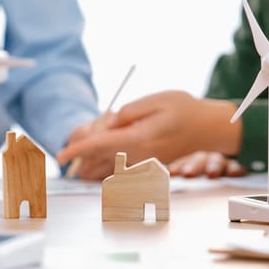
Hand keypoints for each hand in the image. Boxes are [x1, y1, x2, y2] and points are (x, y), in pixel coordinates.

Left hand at [57, 91, 241, 179]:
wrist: (208, 128)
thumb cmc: (185, 110)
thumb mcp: (156, 99)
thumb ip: (129, 112)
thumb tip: (109, 124)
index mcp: (139, 138)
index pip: (100, 146)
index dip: (78, 150)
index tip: (60, 155)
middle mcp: (139, 155)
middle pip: (99, 160)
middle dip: (80, 155)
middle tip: (72, 146)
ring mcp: (143, 162)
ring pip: (106, 168)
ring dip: (90, 162)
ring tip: (82, 152)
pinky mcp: (145, 164)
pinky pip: (117, 168)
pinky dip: (103, 163)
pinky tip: (101, 154)